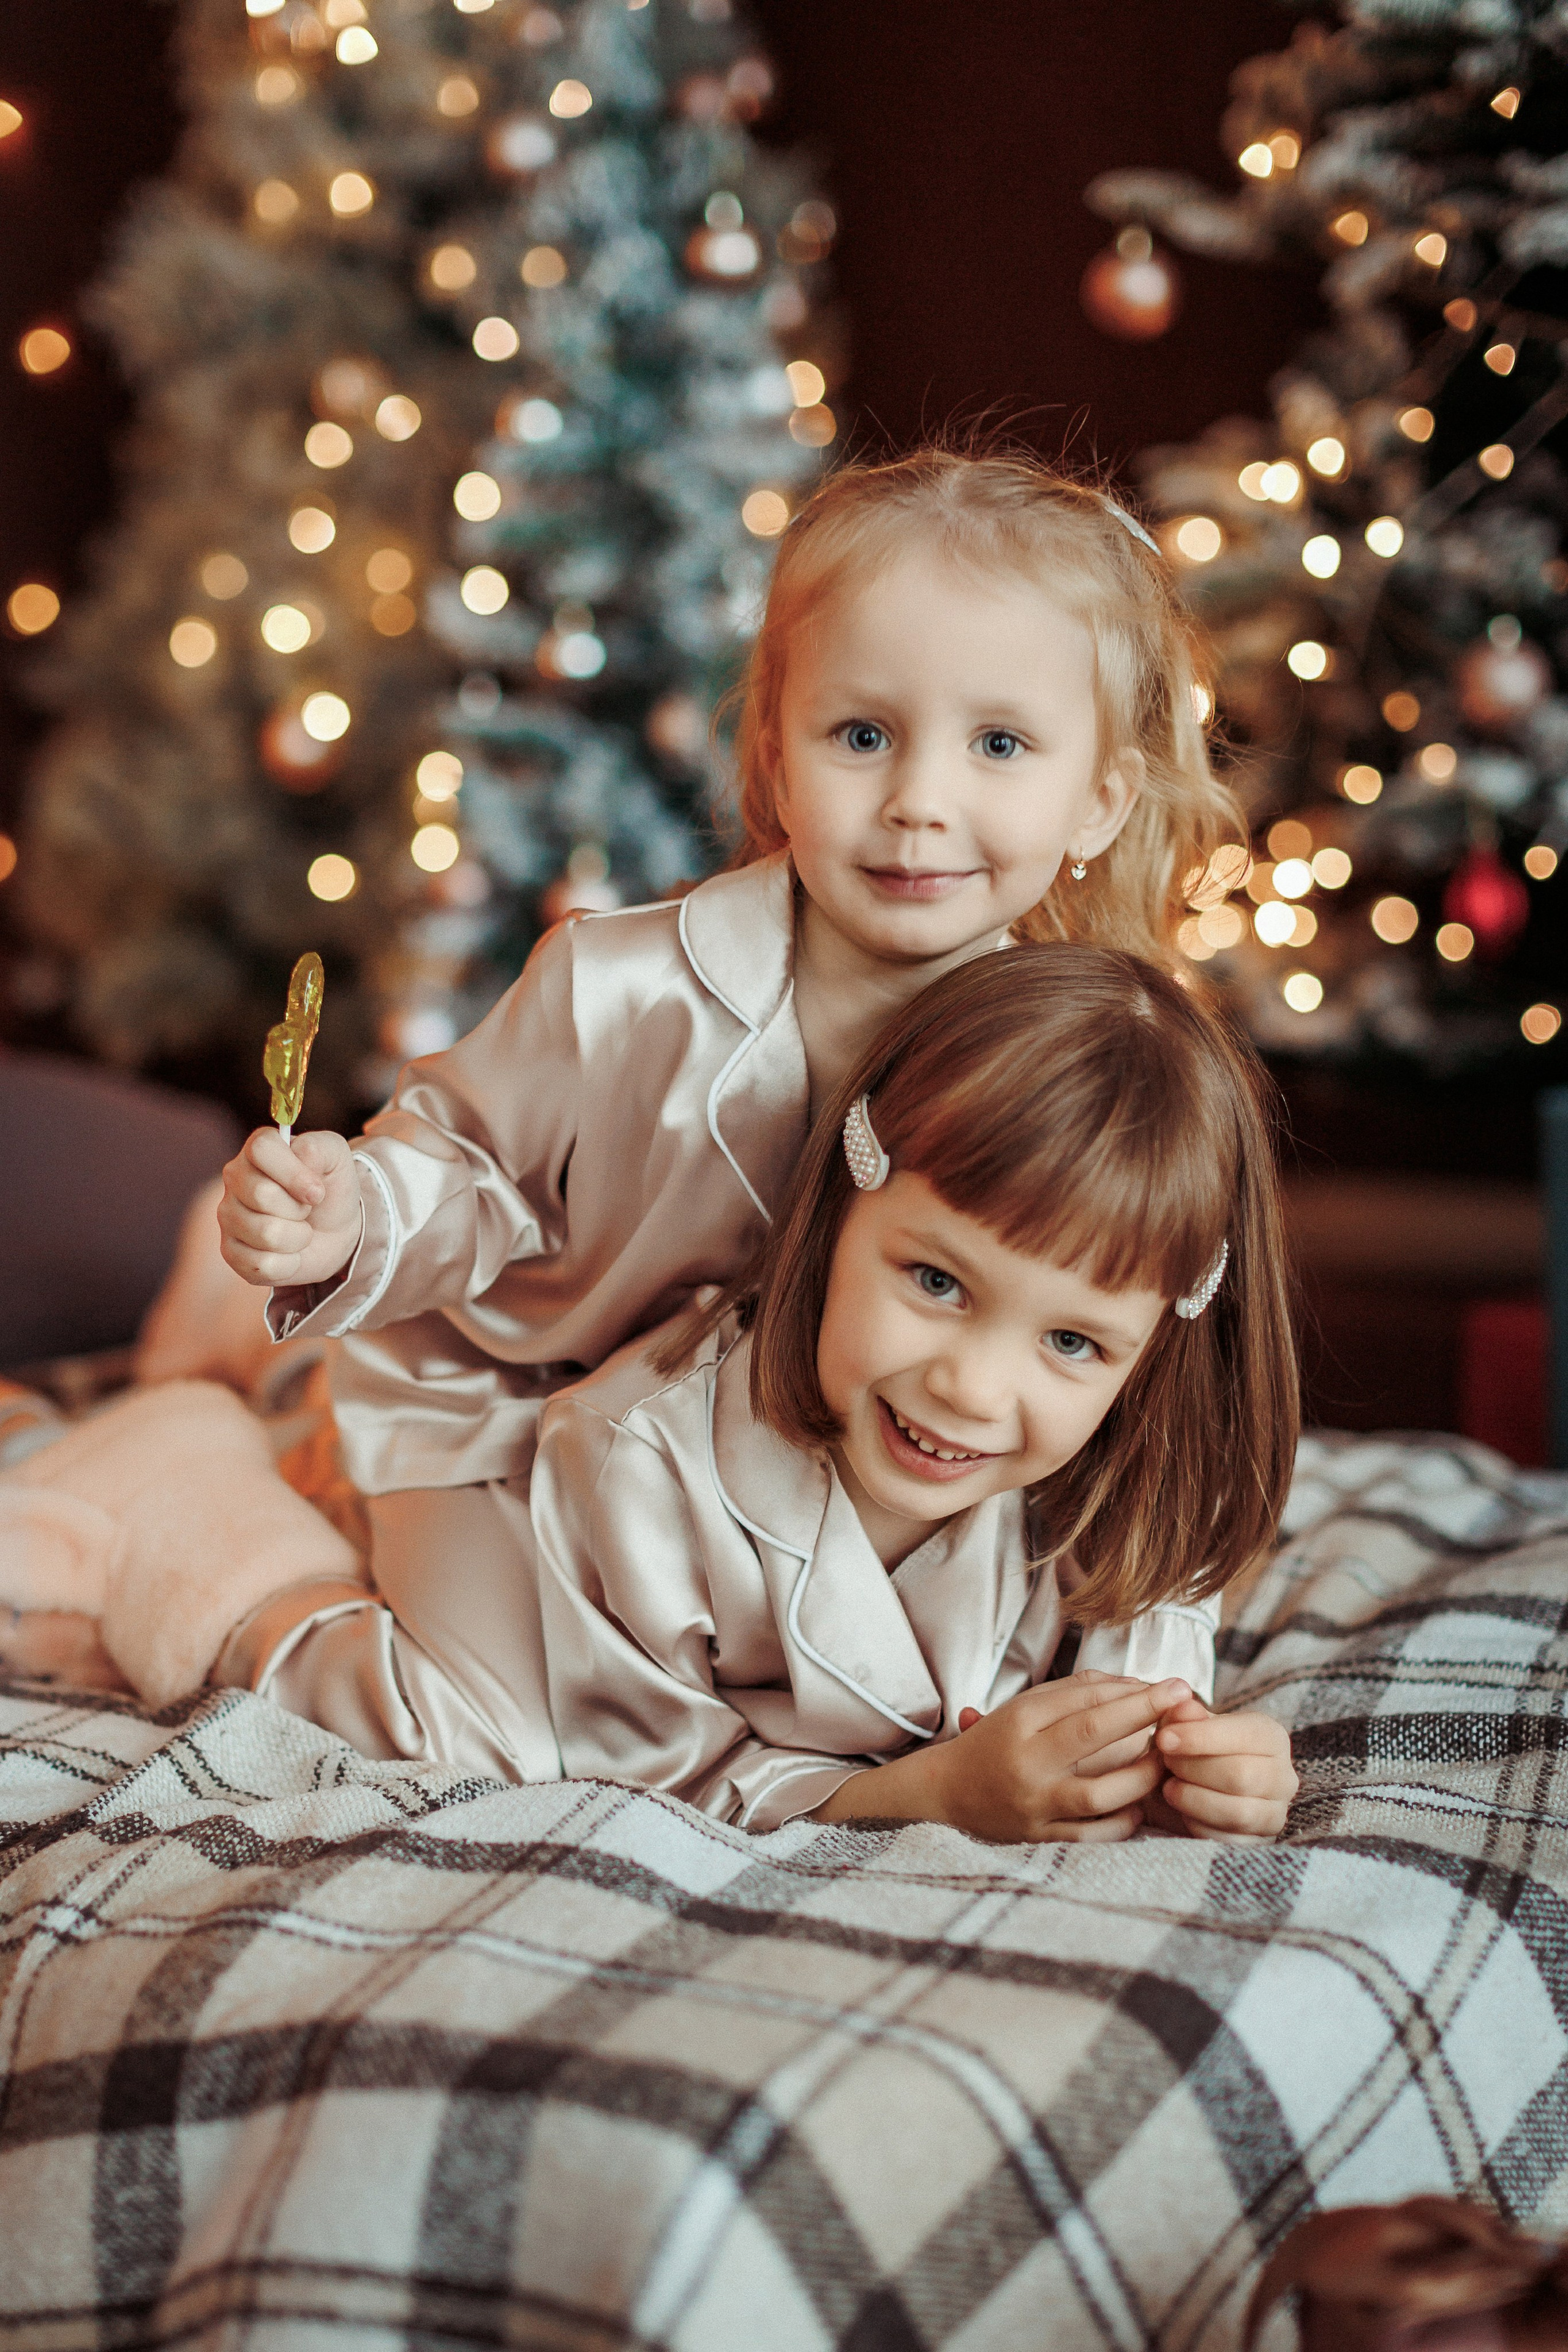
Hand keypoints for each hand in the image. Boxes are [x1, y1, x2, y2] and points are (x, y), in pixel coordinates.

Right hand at [217, 1127, 360, 1288]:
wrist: (335, 1231)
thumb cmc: (331, 1188)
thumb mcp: (337, 1157)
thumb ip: (320, 1147)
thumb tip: (300, 1155)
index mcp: (258, 1150)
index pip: (261, 1149)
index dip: (294, 1173)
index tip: (316, 1191)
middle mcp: (235, 1178)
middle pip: (262, 1194)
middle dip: (300, 1208)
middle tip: (307, 1209)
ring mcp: (228, 1216)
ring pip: (267, 1233)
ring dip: (299, 1237)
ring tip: (301, 1230)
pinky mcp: (231, 1252)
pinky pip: (263, 1264)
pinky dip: (290, 1264)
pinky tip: (290, 1253)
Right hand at [937, 1675, 1192, 1843]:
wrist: (947, 1795)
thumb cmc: (995, 1744)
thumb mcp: (1024, 1708)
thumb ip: (1075, 1693)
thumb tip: (1134, 1686)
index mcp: (1019, 1721)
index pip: (1082, 1698)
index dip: (1131, 1689)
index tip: (1171, 1683)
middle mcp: (1025, 1761)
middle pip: (1092, 1732)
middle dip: (1144, 1712)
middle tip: (1183, 1699)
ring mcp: (1033, 1804)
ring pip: (1099, 1791)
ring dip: (1141, 1773)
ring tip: (1163, 1760)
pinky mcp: (1040, 1838)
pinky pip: (1094, 1834)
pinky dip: (1124, 1820)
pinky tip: (1140, 1804)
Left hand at [1154, 1697, 1296, 1841]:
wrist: (1194, 1784)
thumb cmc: (1193, 1748)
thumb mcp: (1186, 1724)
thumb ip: (1183, 1713)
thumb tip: (1183, 1707)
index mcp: (1272, 1738)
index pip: (1246, 1735)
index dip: (1201, 1737)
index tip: (1164, 1738)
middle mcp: (1283, 1777)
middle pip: (1241, 1775)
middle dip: (1194, 1768)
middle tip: (1166, 1762)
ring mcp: (1275, 1813)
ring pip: (1237, 1812)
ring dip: (1194, 1799)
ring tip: (1169, 1787)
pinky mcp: (1259, 1843)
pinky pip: (1229, 1840)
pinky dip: (1197, 1825)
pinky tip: (1181, 1809)